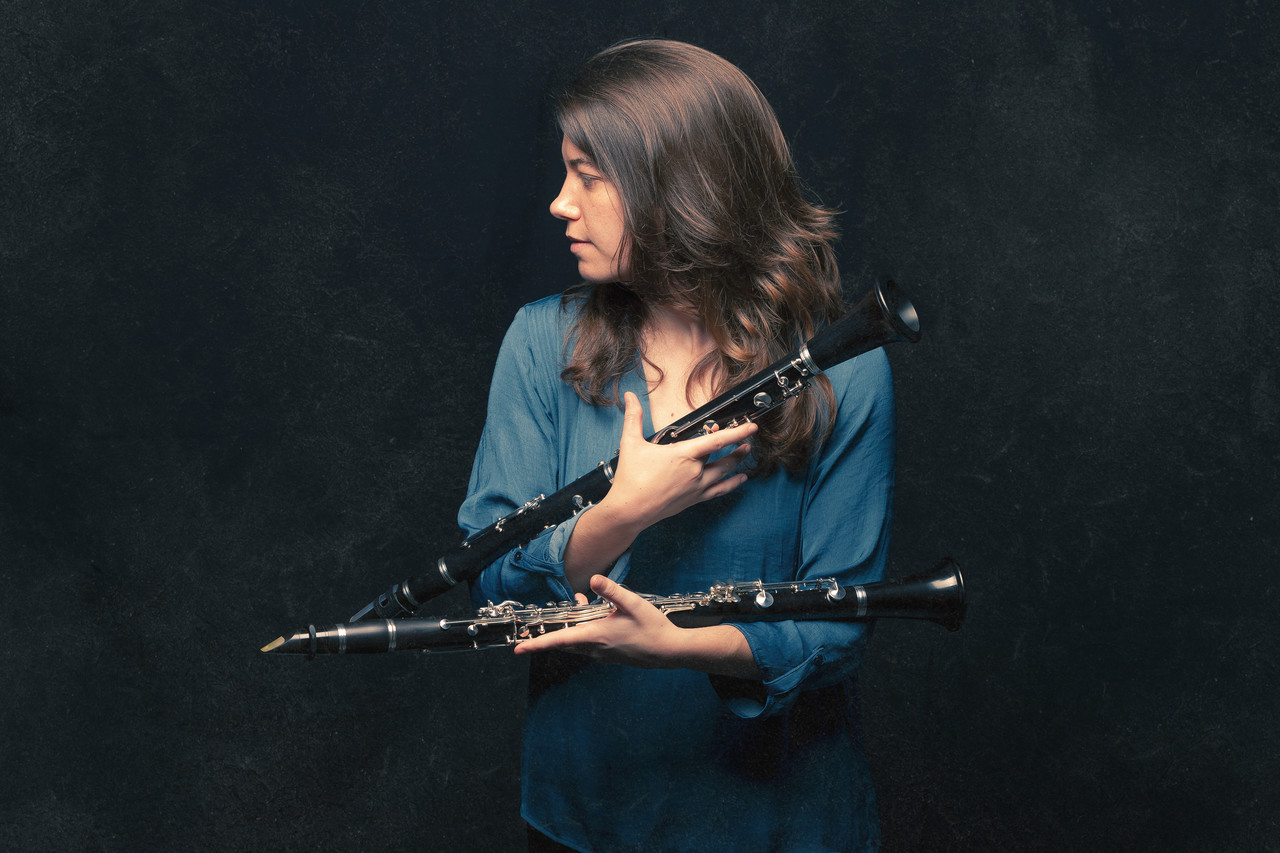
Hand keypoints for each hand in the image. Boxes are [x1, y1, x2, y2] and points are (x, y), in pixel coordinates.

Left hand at [512, 574, 684, 666]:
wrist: (669, 652)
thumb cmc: (653, 629)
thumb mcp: (632, 604)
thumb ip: (611, 591)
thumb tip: (593, 580)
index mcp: (596, 636)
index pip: (559, 640)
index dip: (537, 644)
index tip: (519, 648)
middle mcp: (596, 648)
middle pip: (564, 641)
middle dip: (549, 633)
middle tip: (535, 627)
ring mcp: (603, 654)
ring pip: (576, 642)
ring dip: (572, 628)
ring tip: (580, 604)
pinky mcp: (610, 655)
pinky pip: (589, 644)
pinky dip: (584, 631)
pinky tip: (596, 616)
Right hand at [602, 391, 756, 530]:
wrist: (629, 510)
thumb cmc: (631, 478)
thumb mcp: (631, 443)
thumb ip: (633, 417)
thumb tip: (628, 396)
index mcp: (683, 455)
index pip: (717, 441)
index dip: (737, 433)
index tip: (752, 427)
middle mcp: (694, 471)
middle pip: (723, 456)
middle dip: (736, 445)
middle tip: (745, 437)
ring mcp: (696, 487)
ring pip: (724, 473)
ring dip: (737, 462)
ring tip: (746, 452)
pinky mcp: (694, 499)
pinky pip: (719, 490)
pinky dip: (732, 484)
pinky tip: (740, 479)